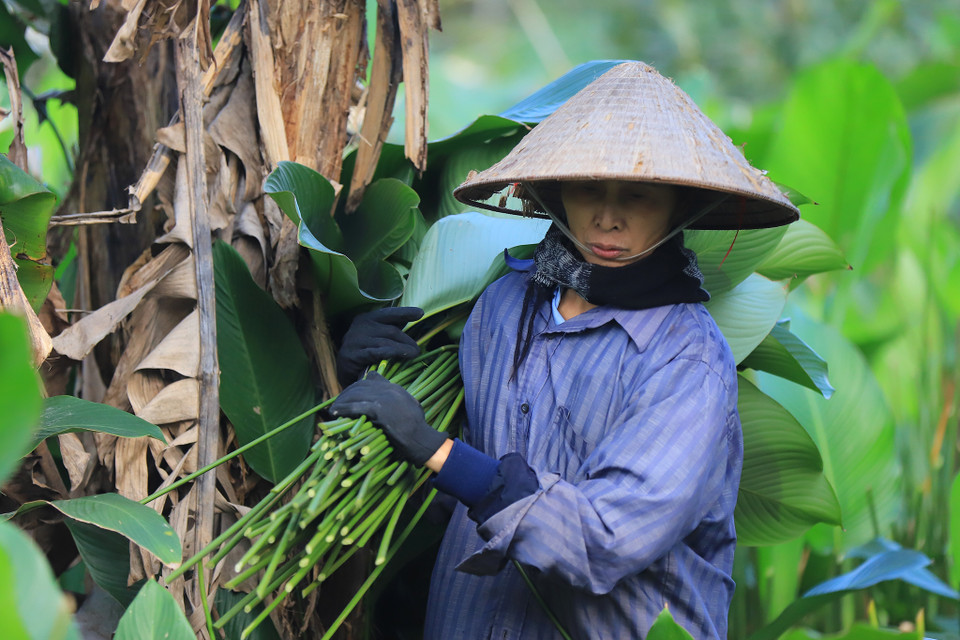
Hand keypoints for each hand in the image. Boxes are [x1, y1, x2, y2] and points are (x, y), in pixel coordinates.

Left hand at [329, 372, 448, 465]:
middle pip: (360, 385)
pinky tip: (335, 413)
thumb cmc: (418, 428)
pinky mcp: (378, 409)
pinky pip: (355, 406)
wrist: (421, 438)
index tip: (349, 394)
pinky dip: (343, 409)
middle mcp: (389, 389)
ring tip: (333, 409)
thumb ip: (398, 399)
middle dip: (346, 394)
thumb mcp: (411, 407)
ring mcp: (383, 398)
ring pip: (356, 394)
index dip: (357, 386)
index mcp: (396, 388)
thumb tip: (388, 402)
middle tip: (338, 403)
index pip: (371, 378)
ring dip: (341, 401)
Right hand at [336, 307, 423, 384]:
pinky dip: (388, 354)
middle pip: (391, 331)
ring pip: (385, 342)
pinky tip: (397, 355)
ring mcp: (354, 340)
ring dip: (402, 349)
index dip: (405, 312)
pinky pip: (374, 353)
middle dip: (407, 340)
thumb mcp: (378, 337)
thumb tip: (416, 317)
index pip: (389, 314)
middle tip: (417, 350)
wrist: (345, 373)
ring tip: (414, 354)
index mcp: (367, 318)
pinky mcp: (351, 355)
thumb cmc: (366, 352)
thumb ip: (392, 328)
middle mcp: (360, 326)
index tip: (420, 313)